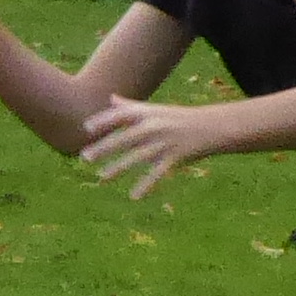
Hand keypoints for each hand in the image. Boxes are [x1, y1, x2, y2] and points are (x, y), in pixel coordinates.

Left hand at [79, 94, 216, 199]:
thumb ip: (131, 107)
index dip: (104, 121)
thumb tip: (111, 98)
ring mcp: (165, 142)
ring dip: (118, 168)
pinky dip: (146, 185)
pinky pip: (157, 173)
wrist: (211, 126)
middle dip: (104, 147)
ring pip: (138, 157)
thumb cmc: (179, 118)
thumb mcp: (155, 109)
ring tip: (102, 178)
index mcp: (148, 113)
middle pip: (125, 138)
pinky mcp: (175, 157)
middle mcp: (154, 126)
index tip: (87, 128)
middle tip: (84, 157)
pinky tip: (134, 197)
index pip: (121, 115)